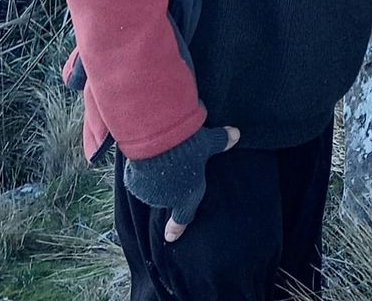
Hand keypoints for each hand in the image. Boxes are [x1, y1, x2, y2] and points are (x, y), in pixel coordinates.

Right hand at [123, 124, 240, 240]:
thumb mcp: (208, 142)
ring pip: (151, 188)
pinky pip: (137, 180)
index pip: (184, 217)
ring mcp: (149, 194)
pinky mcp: (134, 185)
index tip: (171, 237)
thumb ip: (221, 141)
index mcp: (189, 196)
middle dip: (169, 183)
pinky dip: (139, 172)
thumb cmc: (188, 145)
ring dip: (154, 178)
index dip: (177, 228)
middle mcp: (167, 200)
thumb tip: (236, 134)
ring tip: (159, 158)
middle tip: (173, 164)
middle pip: (167, 194)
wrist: (159, 140)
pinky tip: (145, 158)